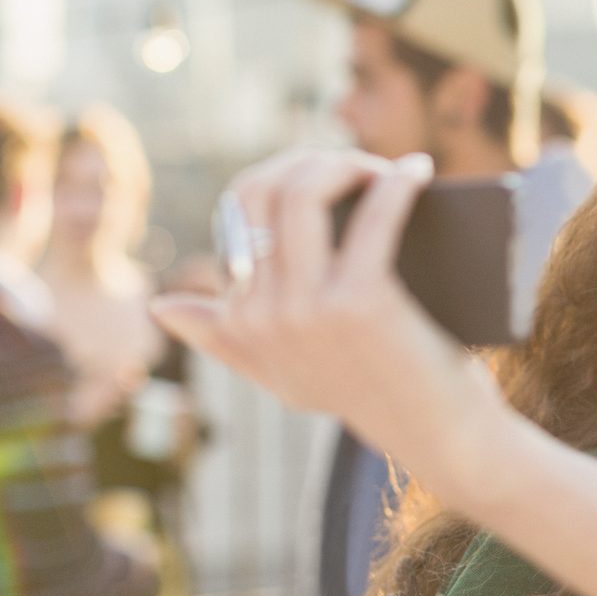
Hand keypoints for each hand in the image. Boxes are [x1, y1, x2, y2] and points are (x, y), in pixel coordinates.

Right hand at [149, 150, 500, 469]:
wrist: (437, 434)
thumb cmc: (368, 393)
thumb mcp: (281, 373)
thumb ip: (223, 340)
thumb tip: (160, 308)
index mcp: (237, 322)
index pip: (237, 210)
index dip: (282, 173)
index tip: (326, 169)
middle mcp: (260, 316)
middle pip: (268, 192)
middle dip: (314, 161)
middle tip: (358, 165)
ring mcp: (306, 310)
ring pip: (305, 193)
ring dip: (348, 164)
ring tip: (385, 168)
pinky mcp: (360, 302)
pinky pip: (374, 215)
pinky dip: (398, 183)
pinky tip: (417, 171)